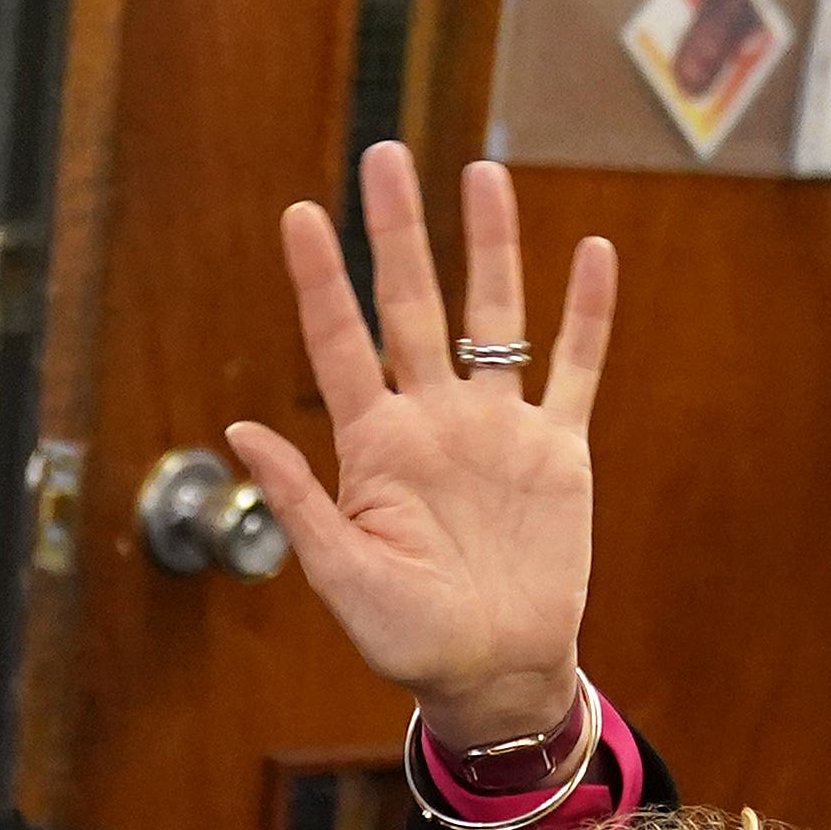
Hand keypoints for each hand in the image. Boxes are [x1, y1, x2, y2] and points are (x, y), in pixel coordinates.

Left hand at [235, 143, 614, 750]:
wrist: (492, 672)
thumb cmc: (407, 638)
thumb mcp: (342, 577)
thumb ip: (299, 500)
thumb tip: (239, 429)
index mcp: (374, 447)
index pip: (339, 344)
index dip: (318, 280)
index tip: (300, 215)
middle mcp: (433, 420)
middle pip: (412, 304)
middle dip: (396, 232)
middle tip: (382, 157)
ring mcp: (497, 429)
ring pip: (495, 316)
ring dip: (489, 247)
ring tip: (479, 174)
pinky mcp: (558, 451)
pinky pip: (577, 368)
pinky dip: (588, 314)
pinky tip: (591, 253)